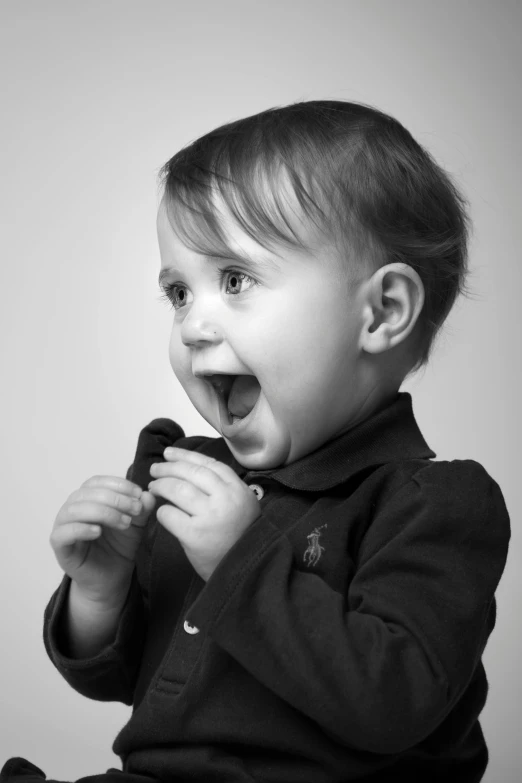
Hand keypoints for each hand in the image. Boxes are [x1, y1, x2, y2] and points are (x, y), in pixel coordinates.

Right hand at [50, 476, 155, 604]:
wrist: (112, 577)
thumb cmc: (119, 546)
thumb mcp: (136, 524)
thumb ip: (142, 509)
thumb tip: (148, 494)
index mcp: (88, 498)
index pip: (96, 481)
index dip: (117, 484)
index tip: (138, 493)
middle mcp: (72, 508)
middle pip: (86, 493)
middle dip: (114, 499)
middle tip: (135, 509)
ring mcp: (63, 526)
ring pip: (74, 510)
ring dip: (102, 512)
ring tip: (124, 523)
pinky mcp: (59, 547)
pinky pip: (63, 533)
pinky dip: (80, 529)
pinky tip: (98, 532)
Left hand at [148, 447, 261, 581]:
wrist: (244, 571)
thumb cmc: (239, 537)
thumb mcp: (242, 506)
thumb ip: (222, 488)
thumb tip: (189, 468)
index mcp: (238, 489)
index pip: (208, 464)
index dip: (186, 456)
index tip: (169, 453)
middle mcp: (225, 499)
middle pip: (191, 473)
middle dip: (169, 468)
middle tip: (155, 469)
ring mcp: (210, 516)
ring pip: (178, 489)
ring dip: (161, 485)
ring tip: (153, 487)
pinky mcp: (195, 535)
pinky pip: (170, 515)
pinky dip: (162, 512)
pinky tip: (161, 513)